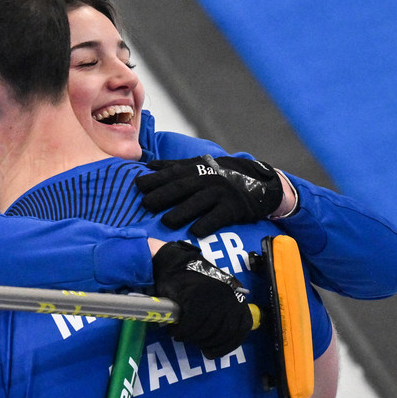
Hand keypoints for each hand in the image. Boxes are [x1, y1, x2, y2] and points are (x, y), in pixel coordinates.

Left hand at [135, 155, 283, 236]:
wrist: (258, 183)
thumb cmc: (222, 176)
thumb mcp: (200, 166)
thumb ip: (175, 167)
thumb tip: (149, 166)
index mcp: (197, 169)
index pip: (172, 173)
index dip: (154, 179)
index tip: (137, 185)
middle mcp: (207, 179)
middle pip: (182, 187)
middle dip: (163, 195)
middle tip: (146, 204)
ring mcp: (221, 193)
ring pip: (198, 202)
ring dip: (181, 211)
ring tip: (166, 222)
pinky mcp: (233, 208)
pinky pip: (218, 217)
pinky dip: (207, 224)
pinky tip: (195, 231)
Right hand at [152, 241, 251, 358]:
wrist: (175, 263)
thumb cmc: (196, 283)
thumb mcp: (218, 295)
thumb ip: (224, 313)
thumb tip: (221, 340)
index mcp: (237, 298)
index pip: (242, 328)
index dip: (227, 345)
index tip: (212, 351)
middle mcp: (228, 297)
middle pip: (223, 333)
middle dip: (208, 343)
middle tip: (195, 343)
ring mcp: (212, 297)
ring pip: (205, 331)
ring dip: (192, 338)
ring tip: (183, 335)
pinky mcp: (195, 297)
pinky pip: (191, 325)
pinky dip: (182, 332)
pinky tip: (175, 331)